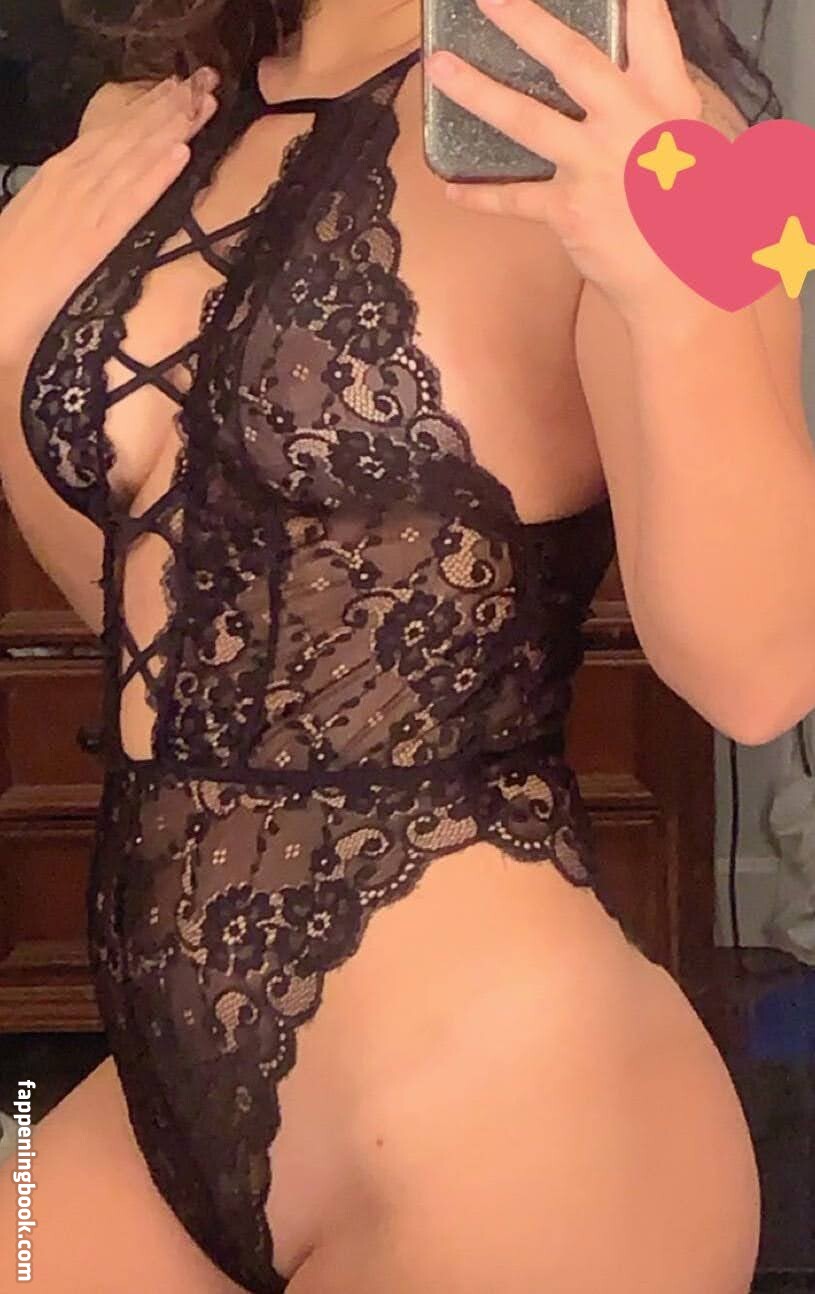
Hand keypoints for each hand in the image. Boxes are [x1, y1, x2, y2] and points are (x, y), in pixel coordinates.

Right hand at [0, 69, 219, 366]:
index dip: (144, 110)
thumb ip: (65, 201)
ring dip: (172, 128)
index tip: (175, 89)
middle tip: (205, 80)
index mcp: (57, 174)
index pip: (108, 134)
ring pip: (135, 158)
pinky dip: (156, 175)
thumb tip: (90, 192)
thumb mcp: (36, 217)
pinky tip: (182, 153)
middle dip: (167, 108)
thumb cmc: (8, 264)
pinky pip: (132, 200)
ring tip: (205, 103)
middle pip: (127, 137)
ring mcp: (83, 205)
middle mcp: (71, 179)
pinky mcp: (94, 237)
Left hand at [425, 0, 705, 315]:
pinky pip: (513, 197)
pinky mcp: (567, 209)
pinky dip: (481, 195)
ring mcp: (593, 164)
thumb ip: (661, 109)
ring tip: (440, 67)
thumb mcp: (697, 147)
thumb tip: (630, 90)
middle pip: (570, 57)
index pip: (647, 25)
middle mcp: (629, 121)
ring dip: (476, 90)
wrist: (686, 287)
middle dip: (524, 21)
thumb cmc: (700, 218)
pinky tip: (451, 187)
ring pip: (524, 117)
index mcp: (667, 100)